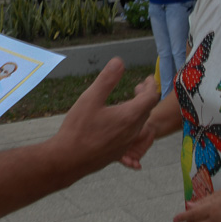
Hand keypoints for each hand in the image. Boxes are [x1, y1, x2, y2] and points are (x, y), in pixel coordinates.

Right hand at [48, 59, 159, 176]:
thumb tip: (119, 61)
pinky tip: (116, 121)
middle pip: (147, 110)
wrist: (68, 160)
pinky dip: (131, 123)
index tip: (148, 78)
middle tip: (138, 87)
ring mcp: (126, 144)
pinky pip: (132, 135)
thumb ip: (107, 79)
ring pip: (139, 124)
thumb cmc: (78, 129)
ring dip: (138, 110)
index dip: (152, 85)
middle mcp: (133, 131)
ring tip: (128, 102)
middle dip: (145, 96)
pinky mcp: (119, 152)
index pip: (151, 98)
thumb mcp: (90, 98)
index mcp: (130, 116)